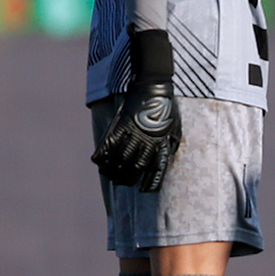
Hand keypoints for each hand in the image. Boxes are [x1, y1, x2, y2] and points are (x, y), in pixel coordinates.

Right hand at [92, 30, 181, 192]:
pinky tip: (98, 162)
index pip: (157, 169)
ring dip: (113, 171)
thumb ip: (171, 142)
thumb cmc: (167, 107)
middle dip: (128, 178)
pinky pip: (109, 144)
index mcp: (162, 143)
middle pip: (136, 168)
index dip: (151, 182)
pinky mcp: (121, 125)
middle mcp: (148, 142)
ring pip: (120, 159)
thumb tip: (169, 155)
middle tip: (122, 182)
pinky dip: (102, 155)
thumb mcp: (175, 126)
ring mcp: (133, 134)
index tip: (145, 190)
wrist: (154, 85)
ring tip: (109, 175)